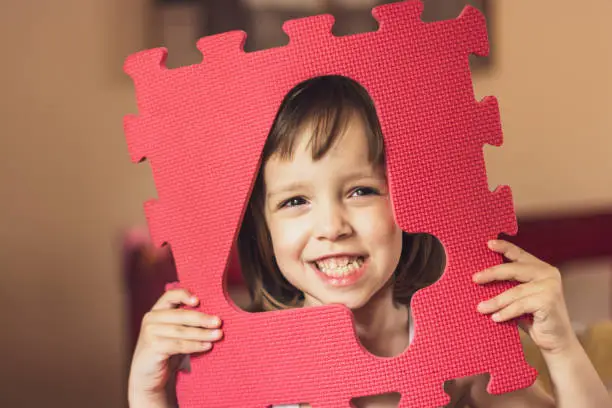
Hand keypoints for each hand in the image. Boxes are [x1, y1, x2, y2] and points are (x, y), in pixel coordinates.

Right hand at [128, 288, 223, 404]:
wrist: (148, 377)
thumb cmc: (166, 352)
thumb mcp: (175, 333)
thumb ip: (186, 322)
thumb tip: (213, 318)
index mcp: (157, 311)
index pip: (170, 296)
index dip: (184, 295)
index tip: (198, 300)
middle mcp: (151, 319)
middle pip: (180, 315)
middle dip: (202, 318)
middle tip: (218, 322)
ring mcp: (150, 333)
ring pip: (181, 331)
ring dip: (202, 333)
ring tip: (218, 335)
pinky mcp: (152, 348)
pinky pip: (178, 345)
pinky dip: (195, 345)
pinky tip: (207, 346)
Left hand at [473, 240, 576, 355]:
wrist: (555, 340)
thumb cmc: (533, 317)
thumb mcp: (520, 297)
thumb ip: (508, 285)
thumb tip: (479, 278)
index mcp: (540, 268)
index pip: (519, 254)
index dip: (504, 247)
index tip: (488, 244)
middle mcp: (547, 273)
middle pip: (514, 270)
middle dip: (492, 273)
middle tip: (474, 278)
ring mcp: (550, 287)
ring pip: (515, 291)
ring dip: (495, 301)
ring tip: (480, 308)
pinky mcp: (549, 302)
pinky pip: (520, 306)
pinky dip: (506, 312)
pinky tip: (495, 318)